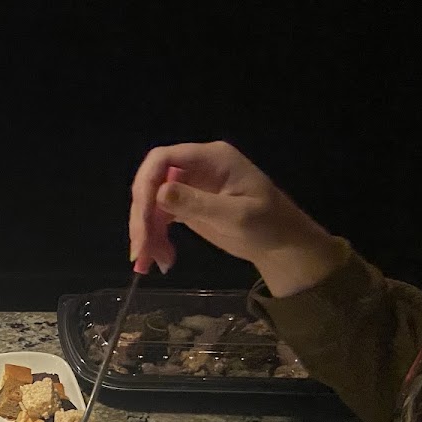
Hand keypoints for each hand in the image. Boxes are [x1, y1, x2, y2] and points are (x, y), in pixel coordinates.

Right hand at [128, 141, 345, 296]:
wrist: (281, 244)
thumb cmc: (268, 225)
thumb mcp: (236, 216)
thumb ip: (198, 203)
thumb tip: (159, 192)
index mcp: (211, 158)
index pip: (163, 158)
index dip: (146, 184)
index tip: (143, 217)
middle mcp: (196, 167)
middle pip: (151, 183)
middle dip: (142, 217)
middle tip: (140, 250)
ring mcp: (189, 186)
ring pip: (151, 203)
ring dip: (145, 232)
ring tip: (148, 262)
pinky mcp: (185, 206)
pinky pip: (159, 217)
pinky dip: (155, 238)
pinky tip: (160, 260)